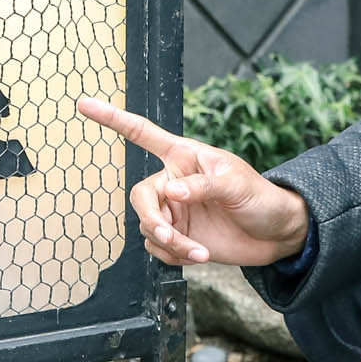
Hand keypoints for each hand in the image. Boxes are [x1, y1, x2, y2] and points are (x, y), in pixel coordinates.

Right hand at [78, 98, 311, 266]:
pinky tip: (198, 256)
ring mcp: (175, 212)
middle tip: (170, 238)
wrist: (276, 235)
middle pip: (140, 197)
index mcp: (185, 156)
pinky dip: (173, 257)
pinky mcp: (179, 238)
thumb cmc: (261, 198)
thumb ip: (202, 186)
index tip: (84, 104)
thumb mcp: (236, 185)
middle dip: (152, 220)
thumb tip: (170, 192)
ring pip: (148, 227)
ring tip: (199, 252)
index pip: (143, 133)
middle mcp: (174, 182)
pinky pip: (158, 248)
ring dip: (169, 245)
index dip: (113, 119)